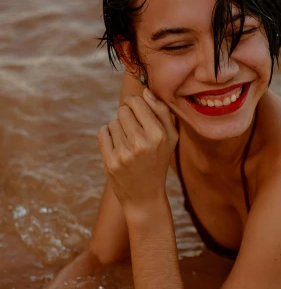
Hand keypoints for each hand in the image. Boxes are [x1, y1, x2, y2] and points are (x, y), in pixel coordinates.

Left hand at [97, 89, 178, 211]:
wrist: (145, 196)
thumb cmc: (158, 162)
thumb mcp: (171, 138)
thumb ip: (162, 112)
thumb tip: (145, 91)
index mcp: (159, 134)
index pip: (136, 102)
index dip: (134, 103)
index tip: (136, 111)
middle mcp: (142, 142)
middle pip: (122, 110)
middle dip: (126, 117)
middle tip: (133, 132)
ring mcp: (124, 153)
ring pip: (112, 122)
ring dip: (117, 129)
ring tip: (127, 144)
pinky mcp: (110, 161)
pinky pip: (102, 133)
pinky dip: (108, 137)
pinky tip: (117, 148)